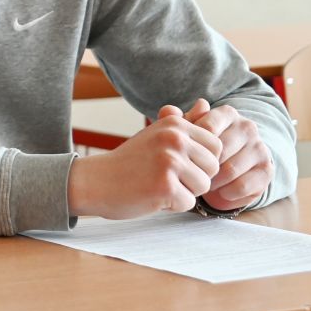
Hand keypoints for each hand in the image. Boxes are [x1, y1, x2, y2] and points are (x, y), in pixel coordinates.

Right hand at [69, 105, 222, 217]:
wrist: (94, 181)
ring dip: (184, 192)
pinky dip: (171, 206)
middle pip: (213, 167)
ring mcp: (170, 162)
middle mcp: (174, 138)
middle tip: (164, 176)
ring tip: (158, 185)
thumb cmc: (129, 162)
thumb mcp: (156, 135)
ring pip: (203, 186)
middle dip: (194, 178)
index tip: (173, 163)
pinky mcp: (165, 186)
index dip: (199, 161)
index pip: (216, 146)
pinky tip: (152, 196)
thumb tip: (206, 104)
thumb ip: (184, 122)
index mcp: (174, 124)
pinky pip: (188, 203)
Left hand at [181, 98, 271, 211]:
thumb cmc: (199, 149)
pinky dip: (226, 193)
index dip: (193, 146)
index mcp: (227, 114)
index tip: (183, 157)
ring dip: (212, 182)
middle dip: (201, 167)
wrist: (223, 173)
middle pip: (219, 151)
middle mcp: (247, 127)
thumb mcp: (185, 134)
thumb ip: (176, 122)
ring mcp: (260, 148)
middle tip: (191, 176)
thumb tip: (169, 111)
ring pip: (230, 169)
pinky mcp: (266, 170)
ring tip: (203, 184)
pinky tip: (219, 192)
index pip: (208, 128)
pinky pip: (242, 185)